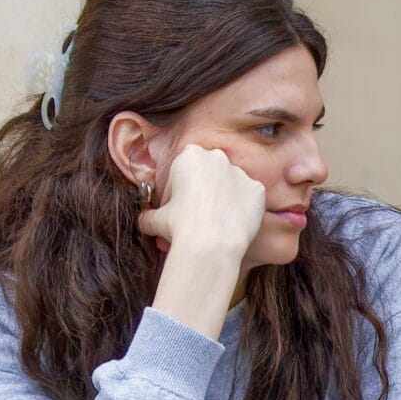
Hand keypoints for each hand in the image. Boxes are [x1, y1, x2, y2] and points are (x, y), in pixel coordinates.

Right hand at [135, 142, 266, 270]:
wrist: (210, 245)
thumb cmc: (179, 228)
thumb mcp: (156, 220)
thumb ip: (149, 215)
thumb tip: (143, 221)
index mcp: (190, 155)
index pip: (186, 168)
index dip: (182, 188)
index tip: (180, 206)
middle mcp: (217, 157)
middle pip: (211, 172)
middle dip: (206, 190)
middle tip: (201, 214)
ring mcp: (240, 172)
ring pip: (232, 184)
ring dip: (226, 199)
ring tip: (219, 223)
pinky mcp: (258, 189)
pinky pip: (250, 197)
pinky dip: (245, 209)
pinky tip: (236, 224)